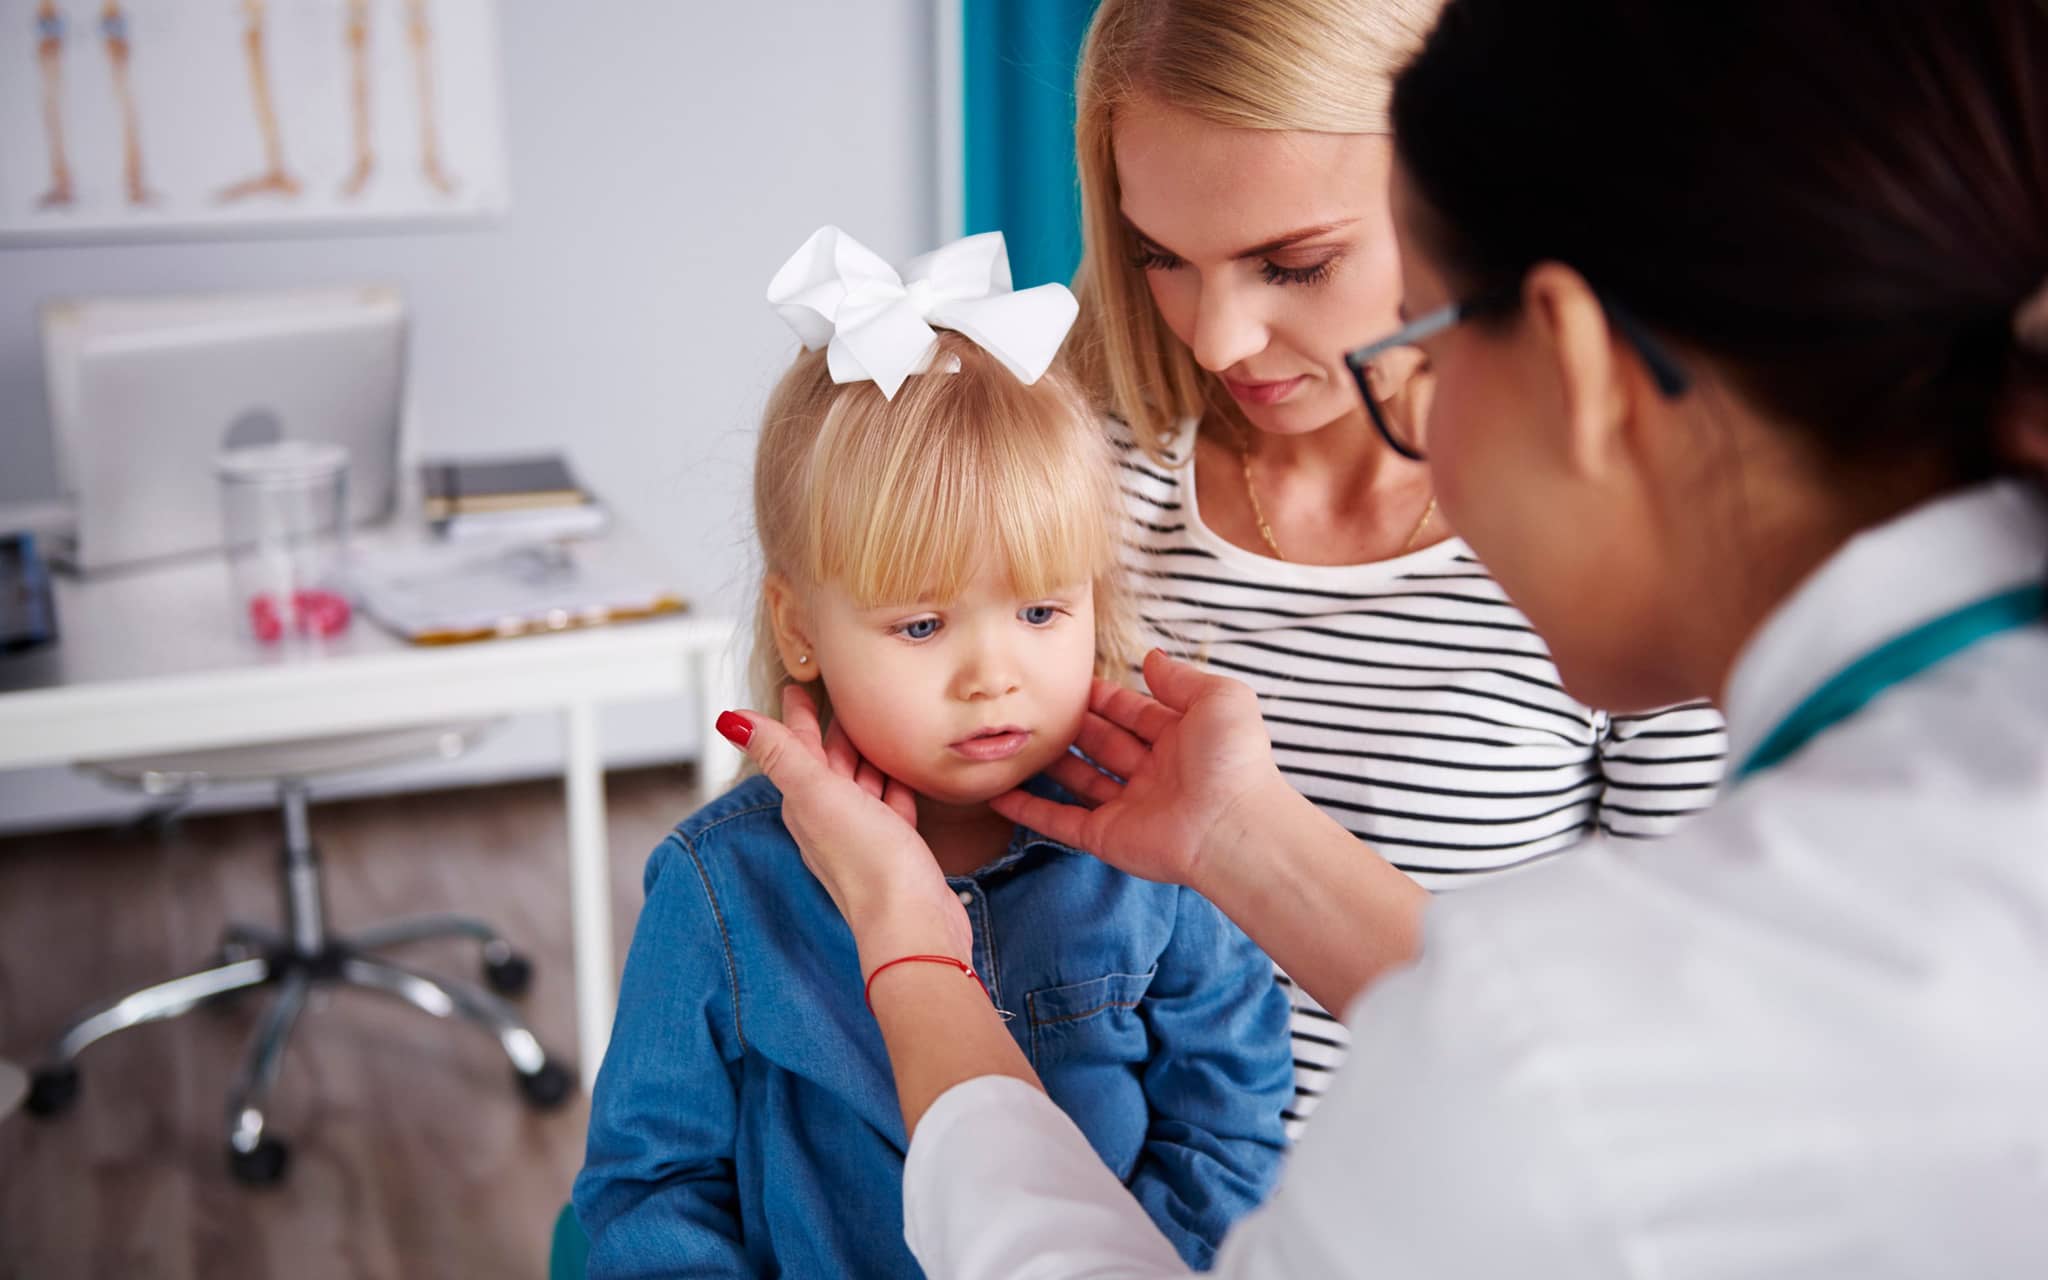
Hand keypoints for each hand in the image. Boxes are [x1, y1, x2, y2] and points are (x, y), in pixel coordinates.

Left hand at [720, 687, 970, 972]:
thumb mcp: (819, 796)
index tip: (797, 685)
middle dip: (831, 728)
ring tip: (874, 723)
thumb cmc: (868, 863)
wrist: (912, 924)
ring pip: (859, 782)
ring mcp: (863, 835)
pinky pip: (890, 804)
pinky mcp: (895, 847)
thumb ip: (779, 754)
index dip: (797, 715)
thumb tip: (728, 719)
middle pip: (828, 762)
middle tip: (840, 693)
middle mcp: (830, 819)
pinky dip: (894, 783)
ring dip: (863, 753)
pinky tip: (904, 770)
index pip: (797, 748)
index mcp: (806, 804)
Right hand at [990, 650, 1298, 890]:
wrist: (1234, 827)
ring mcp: (1128, 807)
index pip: (1133, 712)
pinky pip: (1061, 821)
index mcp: (1180, 740)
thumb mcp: (1218, 698)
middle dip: (1074, 724)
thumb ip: (1180, 678)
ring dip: (1051, 761)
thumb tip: (1150, 657)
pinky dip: (1030, 809)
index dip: (1105, 696)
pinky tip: (999, 793)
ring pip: (1080, 779)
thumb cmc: (1233, 759)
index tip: (1071, 680)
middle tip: (1037, 704)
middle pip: (1104, 743)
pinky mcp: (1107, 836)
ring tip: (1014, 738)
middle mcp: (1153, 773)